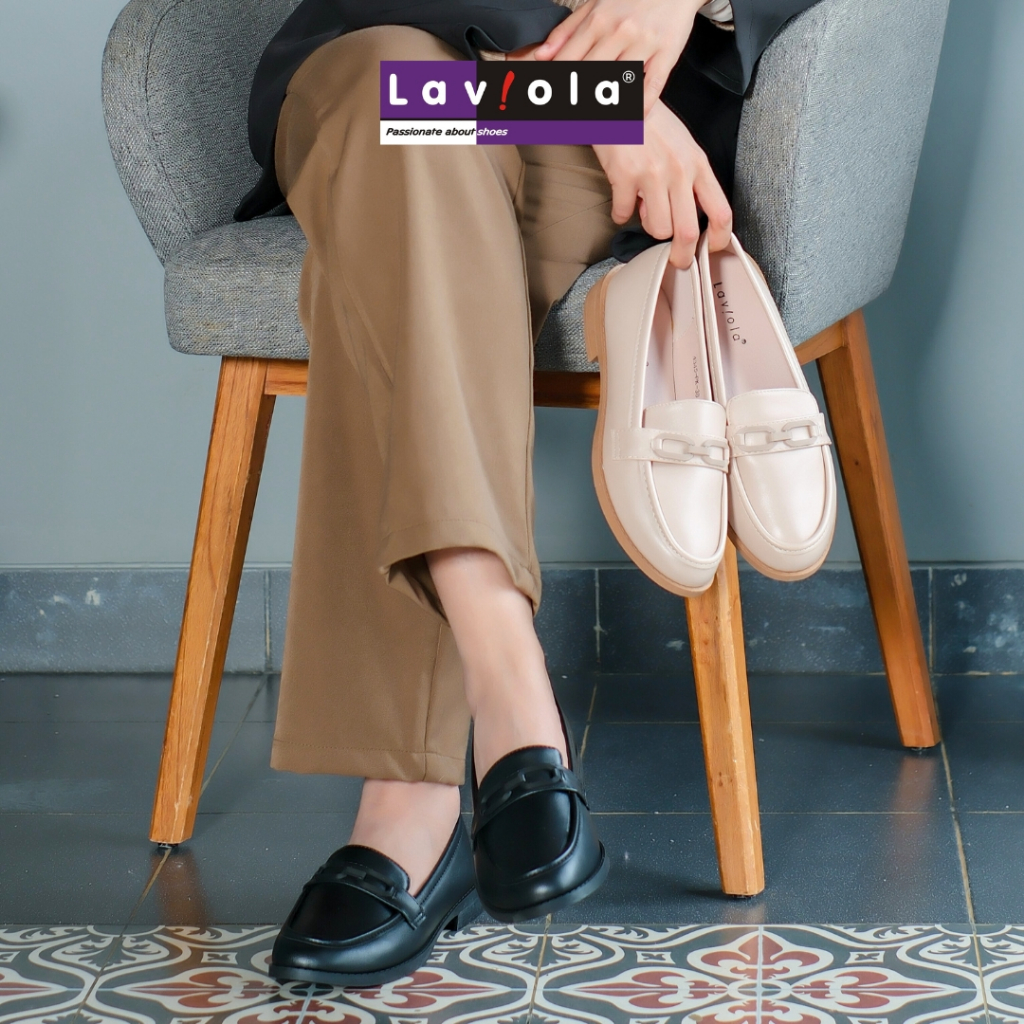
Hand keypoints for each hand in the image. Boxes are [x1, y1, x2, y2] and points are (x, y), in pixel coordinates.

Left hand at [534, 0, 705, 112]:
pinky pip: (652, 86)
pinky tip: (633, 121)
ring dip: (606, 110)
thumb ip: (566, 31)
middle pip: (589, 77)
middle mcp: (618, 31)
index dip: (555, 88)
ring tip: (597, 128)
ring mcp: (643, 43)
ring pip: (619, 85)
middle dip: (576, 103)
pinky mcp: (666, 52)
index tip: (549, 108)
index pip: (567, 62)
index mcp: (597, 21)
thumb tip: (541, 57)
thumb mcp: (596, 4)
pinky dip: (641, 107)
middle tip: (566, 128)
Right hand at [593, 99, 731, 268]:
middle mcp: (679, 171)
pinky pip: (623, 215)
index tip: (711, 249)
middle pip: (688, 232)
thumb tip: (687, 214)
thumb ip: (689, 179)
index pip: (721, 210)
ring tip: (642, 207)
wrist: (620, 99)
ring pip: (657, 228)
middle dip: (682, 255)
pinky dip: (620, 214)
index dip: (720, 238)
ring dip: (647, 225)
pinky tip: (621, 201)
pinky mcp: (624, 176)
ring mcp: (651, 174)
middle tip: (676, 261)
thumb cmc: (650, 123)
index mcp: (697, 164)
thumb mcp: (682, 145)